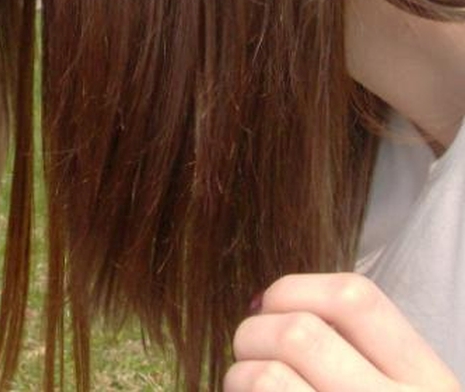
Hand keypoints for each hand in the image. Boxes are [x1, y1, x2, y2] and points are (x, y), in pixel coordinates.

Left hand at [224, 272, 459, 390]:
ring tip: (243, 385)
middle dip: (253, 333)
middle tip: (245, 353)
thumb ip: (361, 355)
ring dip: (240, 377)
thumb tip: (268, 306)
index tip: (269, 306)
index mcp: (430, 384)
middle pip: (300, 334)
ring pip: (268, 379)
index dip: (295, 288)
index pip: (357, 298)